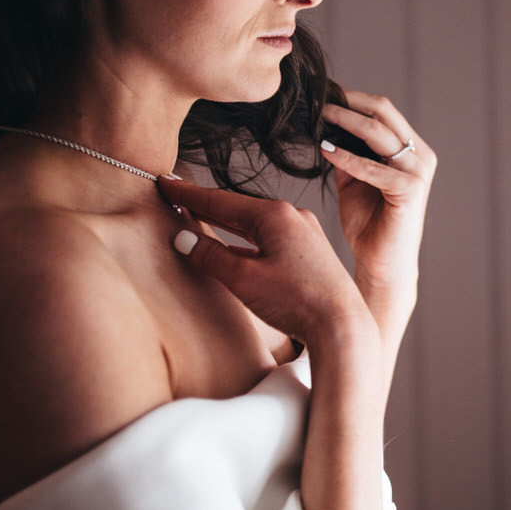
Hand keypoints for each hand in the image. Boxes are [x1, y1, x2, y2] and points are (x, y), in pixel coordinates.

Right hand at [158, 177, 378, 352]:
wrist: (344, 326)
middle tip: (177, 195)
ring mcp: (305, 235)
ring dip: (226, 223)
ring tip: (199, 217)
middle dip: (206, 204)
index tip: (166, 182)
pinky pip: (269, 240)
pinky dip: (246, 240)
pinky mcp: (311, 254)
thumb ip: (210, 257)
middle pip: (238, 208)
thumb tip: (184, 240)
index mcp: (275, 215)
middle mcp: (293, 217)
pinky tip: (233, 248)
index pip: (221, 200)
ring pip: (254, 225)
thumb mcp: (244, 279)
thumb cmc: (298, 301)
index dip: (189, 194)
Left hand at [316, 90, 434, 339]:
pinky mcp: (410, 190)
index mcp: (411, 149)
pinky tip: (324, 150)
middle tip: (316, 98)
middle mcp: (420, 155)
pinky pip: (372, 166)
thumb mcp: (353, 179)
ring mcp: (418, 171)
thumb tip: (323, 123)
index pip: (382, 109)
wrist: (381, 264)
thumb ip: (346, 152)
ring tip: (317, 116)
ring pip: (378, 132)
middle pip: (383, 110)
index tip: (320, 92)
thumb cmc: (368, 224)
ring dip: (344, 121)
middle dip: (347, 101)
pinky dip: (346, 156)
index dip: (350, 97)